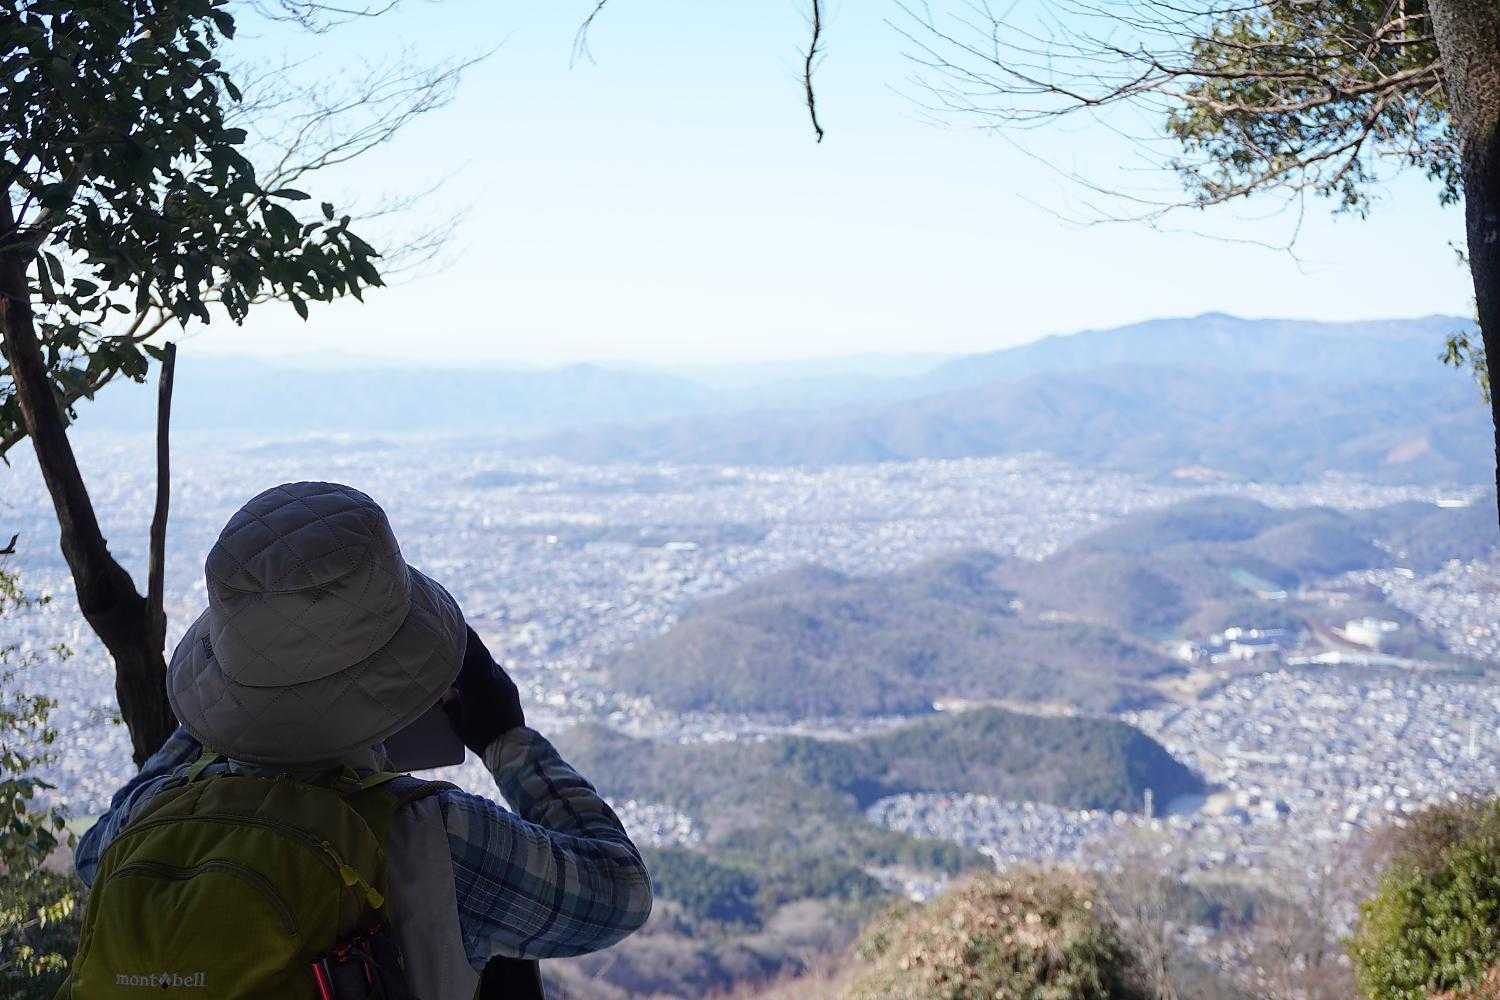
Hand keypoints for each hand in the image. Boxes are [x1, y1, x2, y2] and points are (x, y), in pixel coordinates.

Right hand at [443, 625, 525, 754]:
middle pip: (480, 652)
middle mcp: (495, 676)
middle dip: (468, 641)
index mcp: (480, 681)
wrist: (512, 746)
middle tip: (455, 630)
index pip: (471, 650)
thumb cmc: (480, 736)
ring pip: (487, 663)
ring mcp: (504, 681)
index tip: (453, 623)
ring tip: (462, 654)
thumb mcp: (458, 721)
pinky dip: (484, 669)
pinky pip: (495, 673)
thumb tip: (444, 691)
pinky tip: (476, 675)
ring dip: (475, 657)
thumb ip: (449, 703)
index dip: (463, 635)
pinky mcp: (511, 688)